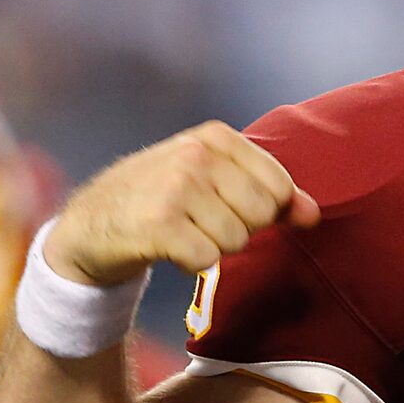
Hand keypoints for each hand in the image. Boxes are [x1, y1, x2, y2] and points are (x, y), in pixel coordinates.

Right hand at [47, 125, 318, 287]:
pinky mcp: (159, 223)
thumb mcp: (215, 182)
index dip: (262, 211)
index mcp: (216, 136)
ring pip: (236, 241)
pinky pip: (207, 260)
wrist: (91, 225)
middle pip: (261, 215)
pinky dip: (192, 265)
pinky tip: (168, 249)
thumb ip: (270, 194)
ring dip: (212, 249)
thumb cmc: (162, 200)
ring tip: (181, 233)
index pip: (279, 187)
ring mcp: (176, 186)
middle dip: (238, 230)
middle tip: (200, 223)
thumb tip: (312, 215)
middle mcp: (196, 154)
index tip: (228, 209)